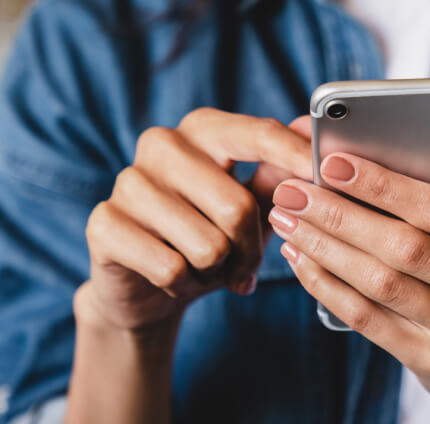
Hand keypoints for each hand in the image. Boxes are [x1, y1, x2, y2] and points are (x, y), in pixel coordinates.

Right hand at [79, 109, 312, 332]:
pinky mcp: (104, 224)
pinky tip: (175, 279)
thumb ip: (279, 174)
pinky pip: (171, 268)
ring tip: (205, 268)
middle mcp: (161, 144)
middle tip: (244, 266)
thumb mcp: (251, 207)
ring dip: (216, 271)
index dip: (296, 157)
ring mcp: (128, 181)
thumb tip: (311, 133)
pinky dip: (184, 285)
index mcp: (203, 129)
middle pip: (238, 206)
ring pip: (208, 245)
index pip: (258, 134)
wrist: (146, 287)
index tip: (326, 175)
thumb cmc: (209, 236)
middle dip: (250, 250)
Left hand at [269, 135, 429, 409]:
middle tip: (293, 192)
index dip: (385, 185)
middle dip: (340, 215)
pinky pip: (368, 319)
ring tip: (287, 220)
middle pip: (405, 248)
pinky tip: (301, 259)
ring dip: (325, 248)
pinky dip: (327, 286)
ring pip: (381, 285)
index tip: (333, 162)